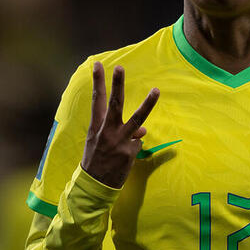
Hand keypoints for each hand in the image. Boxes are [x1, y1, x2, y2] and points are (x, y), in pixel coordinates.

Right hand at [80, 62, 159, 187]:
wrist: (94, 185)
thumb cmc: (96, 160)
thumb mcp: (99, 142)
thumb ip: (116, 131)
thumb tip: (142, 130)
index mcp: (96, 127)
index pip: (96, 100)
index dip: (97, 82)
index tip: (98, 64)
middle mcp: (107, 132)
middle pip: (115, 104)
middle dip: (118, 85)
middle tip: (120, 67)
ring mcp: (119, 141)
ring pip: (137, 119)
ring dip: (147, 104)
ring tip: (156, 90)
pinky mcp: (130, 152)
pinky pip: (138, 143)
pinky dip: (134, 147)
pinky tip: (125, 157)